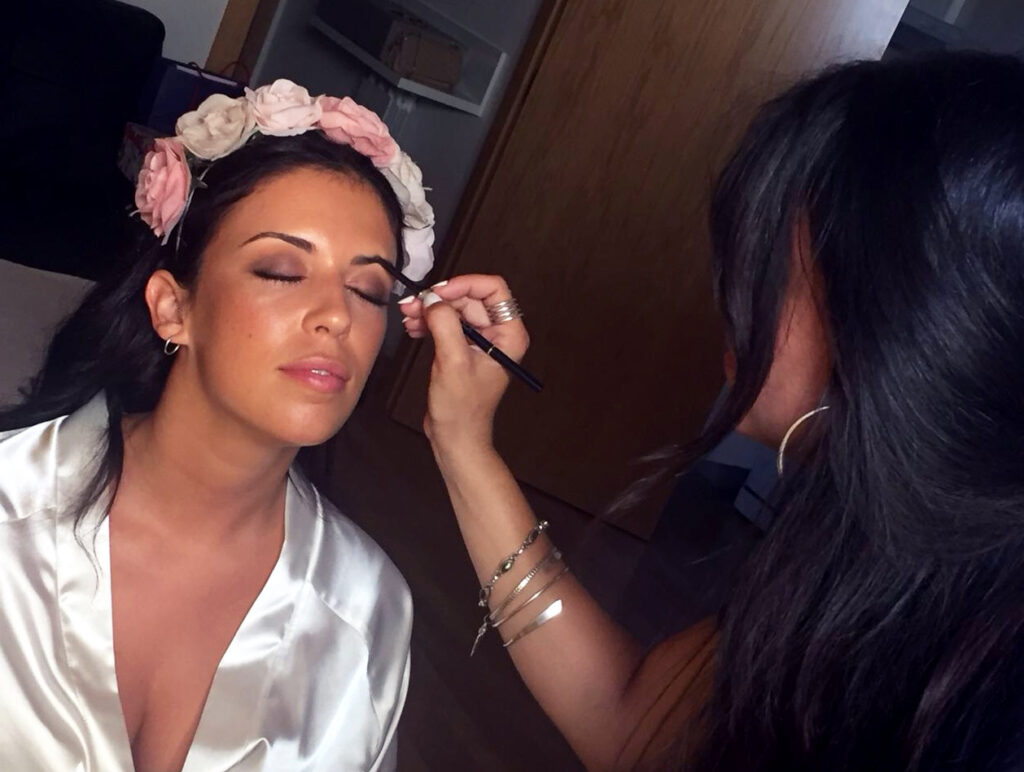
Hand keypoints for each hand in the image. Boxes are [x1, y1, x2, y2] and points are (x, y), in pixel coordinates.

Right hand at [398, 274, 529, 453]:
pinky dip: (429, 322)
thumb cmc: (462, 409)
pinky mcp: (462, 348)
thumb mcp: (453, 362)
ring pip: (455, 309)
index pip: (493, 289)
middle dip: (440, 299)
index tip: (438, 292)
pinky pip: (447, 323)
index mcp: (509, 334)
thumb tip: (432, 299)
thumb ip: (445, 325)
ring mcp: (480, 341)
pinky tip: (413, 327)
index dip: (464, 285)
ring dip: (430, 309)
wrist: (454, 437)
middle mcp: (498, 334)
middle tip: (412, 304)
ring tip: (408, 316)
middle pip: (469, 298)